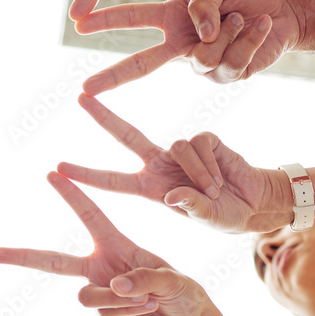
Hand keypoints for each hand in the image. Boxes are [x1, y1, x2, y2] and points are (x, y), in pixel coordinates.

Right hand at [0, 172, 216, 315]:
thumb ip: (145, 277)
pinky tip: (147, 310)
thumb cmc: (184, 293)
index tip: (52, 172)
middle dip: (23, 256)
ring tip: (148, 298)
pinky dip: (127, 311)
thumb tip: (115, 285)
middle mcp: (101, 266)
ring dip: (118, 296)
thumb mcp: (172, 277)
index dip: (73, 194)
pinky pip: (102, 313)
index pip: (90, 215)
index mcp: (116, 244)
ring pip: (86, 294)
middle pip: (54, 262)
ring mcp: (100, 293)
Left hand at [59, 94, 292, 233]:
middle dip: (104, 117)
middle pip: (127, 135)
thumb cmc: (225, 216)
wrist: (256, 203)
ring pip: (177, 147)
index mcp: (151, 187)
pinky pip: (199, 144)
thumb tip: (171, 196)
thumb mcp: (206, 218)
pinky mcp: (204, 138)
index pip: (112, 180)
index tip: (58, 169)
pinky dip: (210, 165)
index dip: (86, 175)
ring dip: (197, 173)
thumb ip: (191, 209)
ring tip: (213, 192)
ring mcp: (181, 150)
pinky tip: (221, 178)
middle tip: (80, 97)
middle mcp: (161, 164)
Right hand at [78, 0, 304, 93]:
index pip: (133, 18)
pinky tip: (260, 29)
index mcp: (172, 17)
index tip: (78, 23)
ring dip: (230, 31)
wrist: (288, 9)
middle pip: (141, 64)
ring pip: (203, 56)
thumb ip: (201, 0)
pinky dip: (250, 40)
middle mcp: (182, 44)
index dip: (106, 20)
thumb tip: (198, 36)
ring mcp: (203, 64)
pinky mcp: (227, 76)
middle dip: (112, 77)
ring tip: (244, 17)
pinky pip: (231, 62)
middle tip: (86, 89)